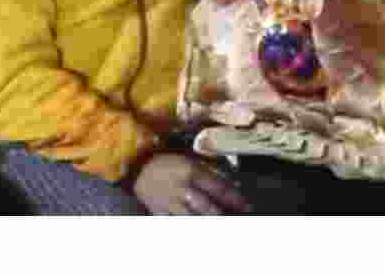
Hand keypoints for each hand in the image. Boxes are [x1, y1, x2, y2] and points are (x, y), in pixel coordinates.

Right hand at [131, 153, 250, 214]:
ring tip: (219, 223)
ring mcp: (170, 203)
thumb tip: (227, 183)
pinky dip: (187, 225)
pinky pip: (176, 223)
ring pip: (193, 218)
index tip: (247, 206)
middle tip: (237, 218)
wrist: (137, 166)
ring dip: (208, 221)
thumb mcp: (189, 160)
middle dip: (223, 215)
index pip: (218, 188)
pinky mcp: (160, 212)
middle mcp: (182, 189)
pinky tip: (197, 224)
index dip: (235, 199)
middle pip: (208, 208)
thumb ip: (207, 171)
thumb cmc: (166, 161)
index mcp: (191, 172)